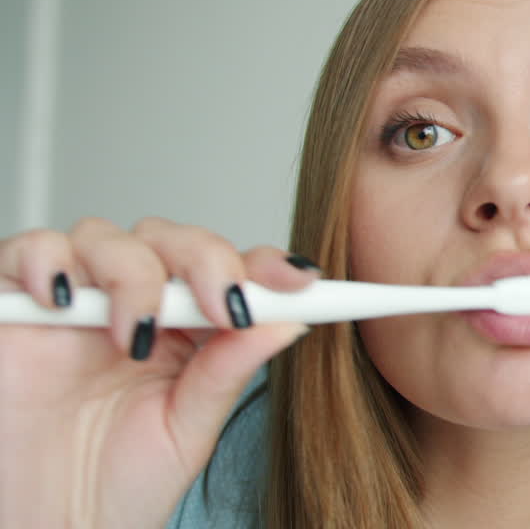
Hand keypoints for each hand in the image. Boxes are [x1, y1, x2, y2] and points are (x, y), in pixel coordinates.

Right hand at [0, 217, 311, 528]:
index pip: (226, 272)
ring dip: (134, 275)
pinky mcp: (14, 307)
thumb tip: (287, 320)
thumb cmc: (111, 489)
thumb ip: (227, 372)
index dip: (265, 266)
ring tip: (136, 336)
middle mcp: (130, 306)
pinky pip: (28, 252)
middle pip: (171, 241)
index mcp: (183, 331)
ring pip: (106, 238)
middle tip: (224, 308)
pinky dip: (48, 261)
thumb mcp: (186, 431)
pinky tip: (66, 301)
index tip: (302, 281)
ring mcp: (74, 303)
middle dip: (207, 262)